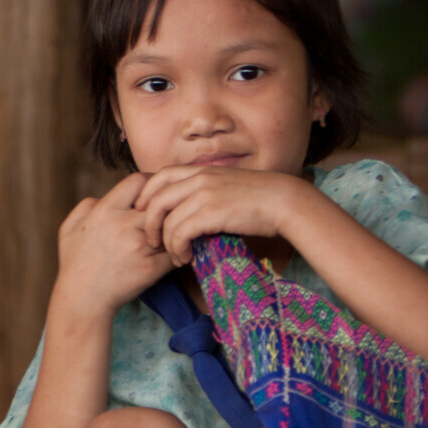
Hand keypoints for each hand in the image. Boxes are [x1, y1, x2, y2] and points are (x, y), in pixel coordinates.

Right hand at [55, 172, 175, 317]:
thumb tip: (107, 196)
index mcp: (105, 210)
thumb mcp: (70, 228)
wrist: (82, 300)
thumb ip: (88, 205)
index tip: (154, 195)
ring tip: (173, 234)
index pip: (140, 180)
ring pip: (171, 226)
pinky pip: (175, 252)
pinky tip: (174, 254)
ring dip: (174, 229)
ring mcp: (140, 246)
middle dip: (166, 207)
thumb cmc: (75, 263)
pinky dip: (178, 252)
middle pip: (160, 202)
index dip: (151, 184)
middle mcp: (123, 224)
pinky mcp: (152, 268)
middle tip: (170, 213)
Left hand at [135, 166, 305, 265]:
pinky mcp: (212, 212)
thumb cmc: (258, 199)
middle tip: (152, 241)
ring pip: (167, 220)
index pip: (160, 176)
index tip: (144, 214)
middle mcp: (199, 178)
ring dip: (166, 243)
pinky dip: (178, 248)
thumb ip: (204, 193)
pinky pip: (181, 233)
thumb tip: (187, 212)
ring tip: (175, 256)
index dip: (146, 195)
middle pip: (155, 199)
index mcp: (201, 171)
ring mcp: (204, 194)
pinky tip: (186, 257)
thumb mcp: (226, 186)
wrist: (283, 201)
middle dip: (148, 223)